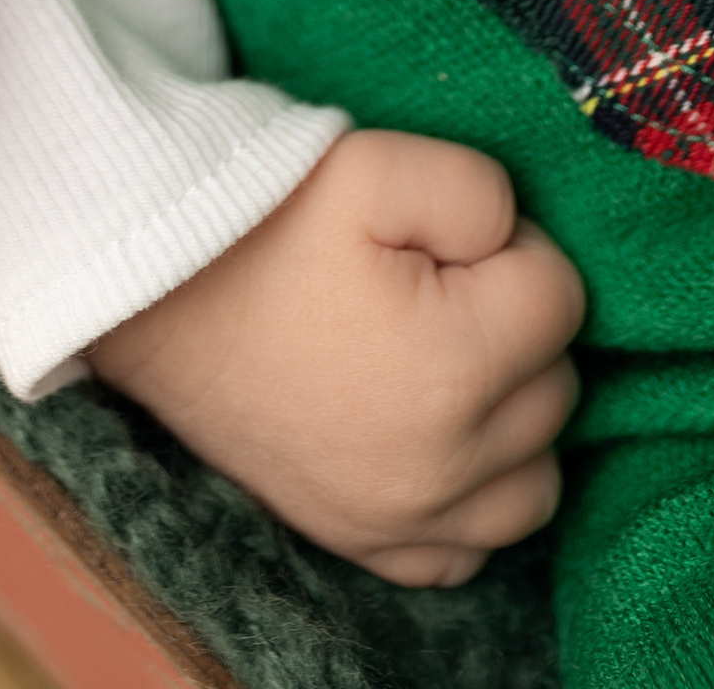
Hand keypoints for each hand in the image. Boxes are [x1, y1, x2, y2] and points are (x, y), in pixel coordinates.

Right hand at [87, 130, 583, 584]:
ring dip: (510, 419)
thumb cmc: (262, 222)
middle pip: (555, 387)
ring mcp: (404, 522)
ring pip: (536, 480)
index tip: (441, 237)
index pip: (562, 298)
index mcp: (455, 371)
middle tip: (432, 284)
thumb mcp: (373, 165)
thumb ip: (480, 191)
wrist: (151, 292)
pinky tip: (429, 435)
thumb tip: (515, 242)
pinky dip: (470, 498)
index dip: (510, 247)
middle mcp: (443, 469)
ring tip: (441, 357)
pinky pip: (473, 548)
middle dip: (512, 327)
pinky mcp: (366, 546)